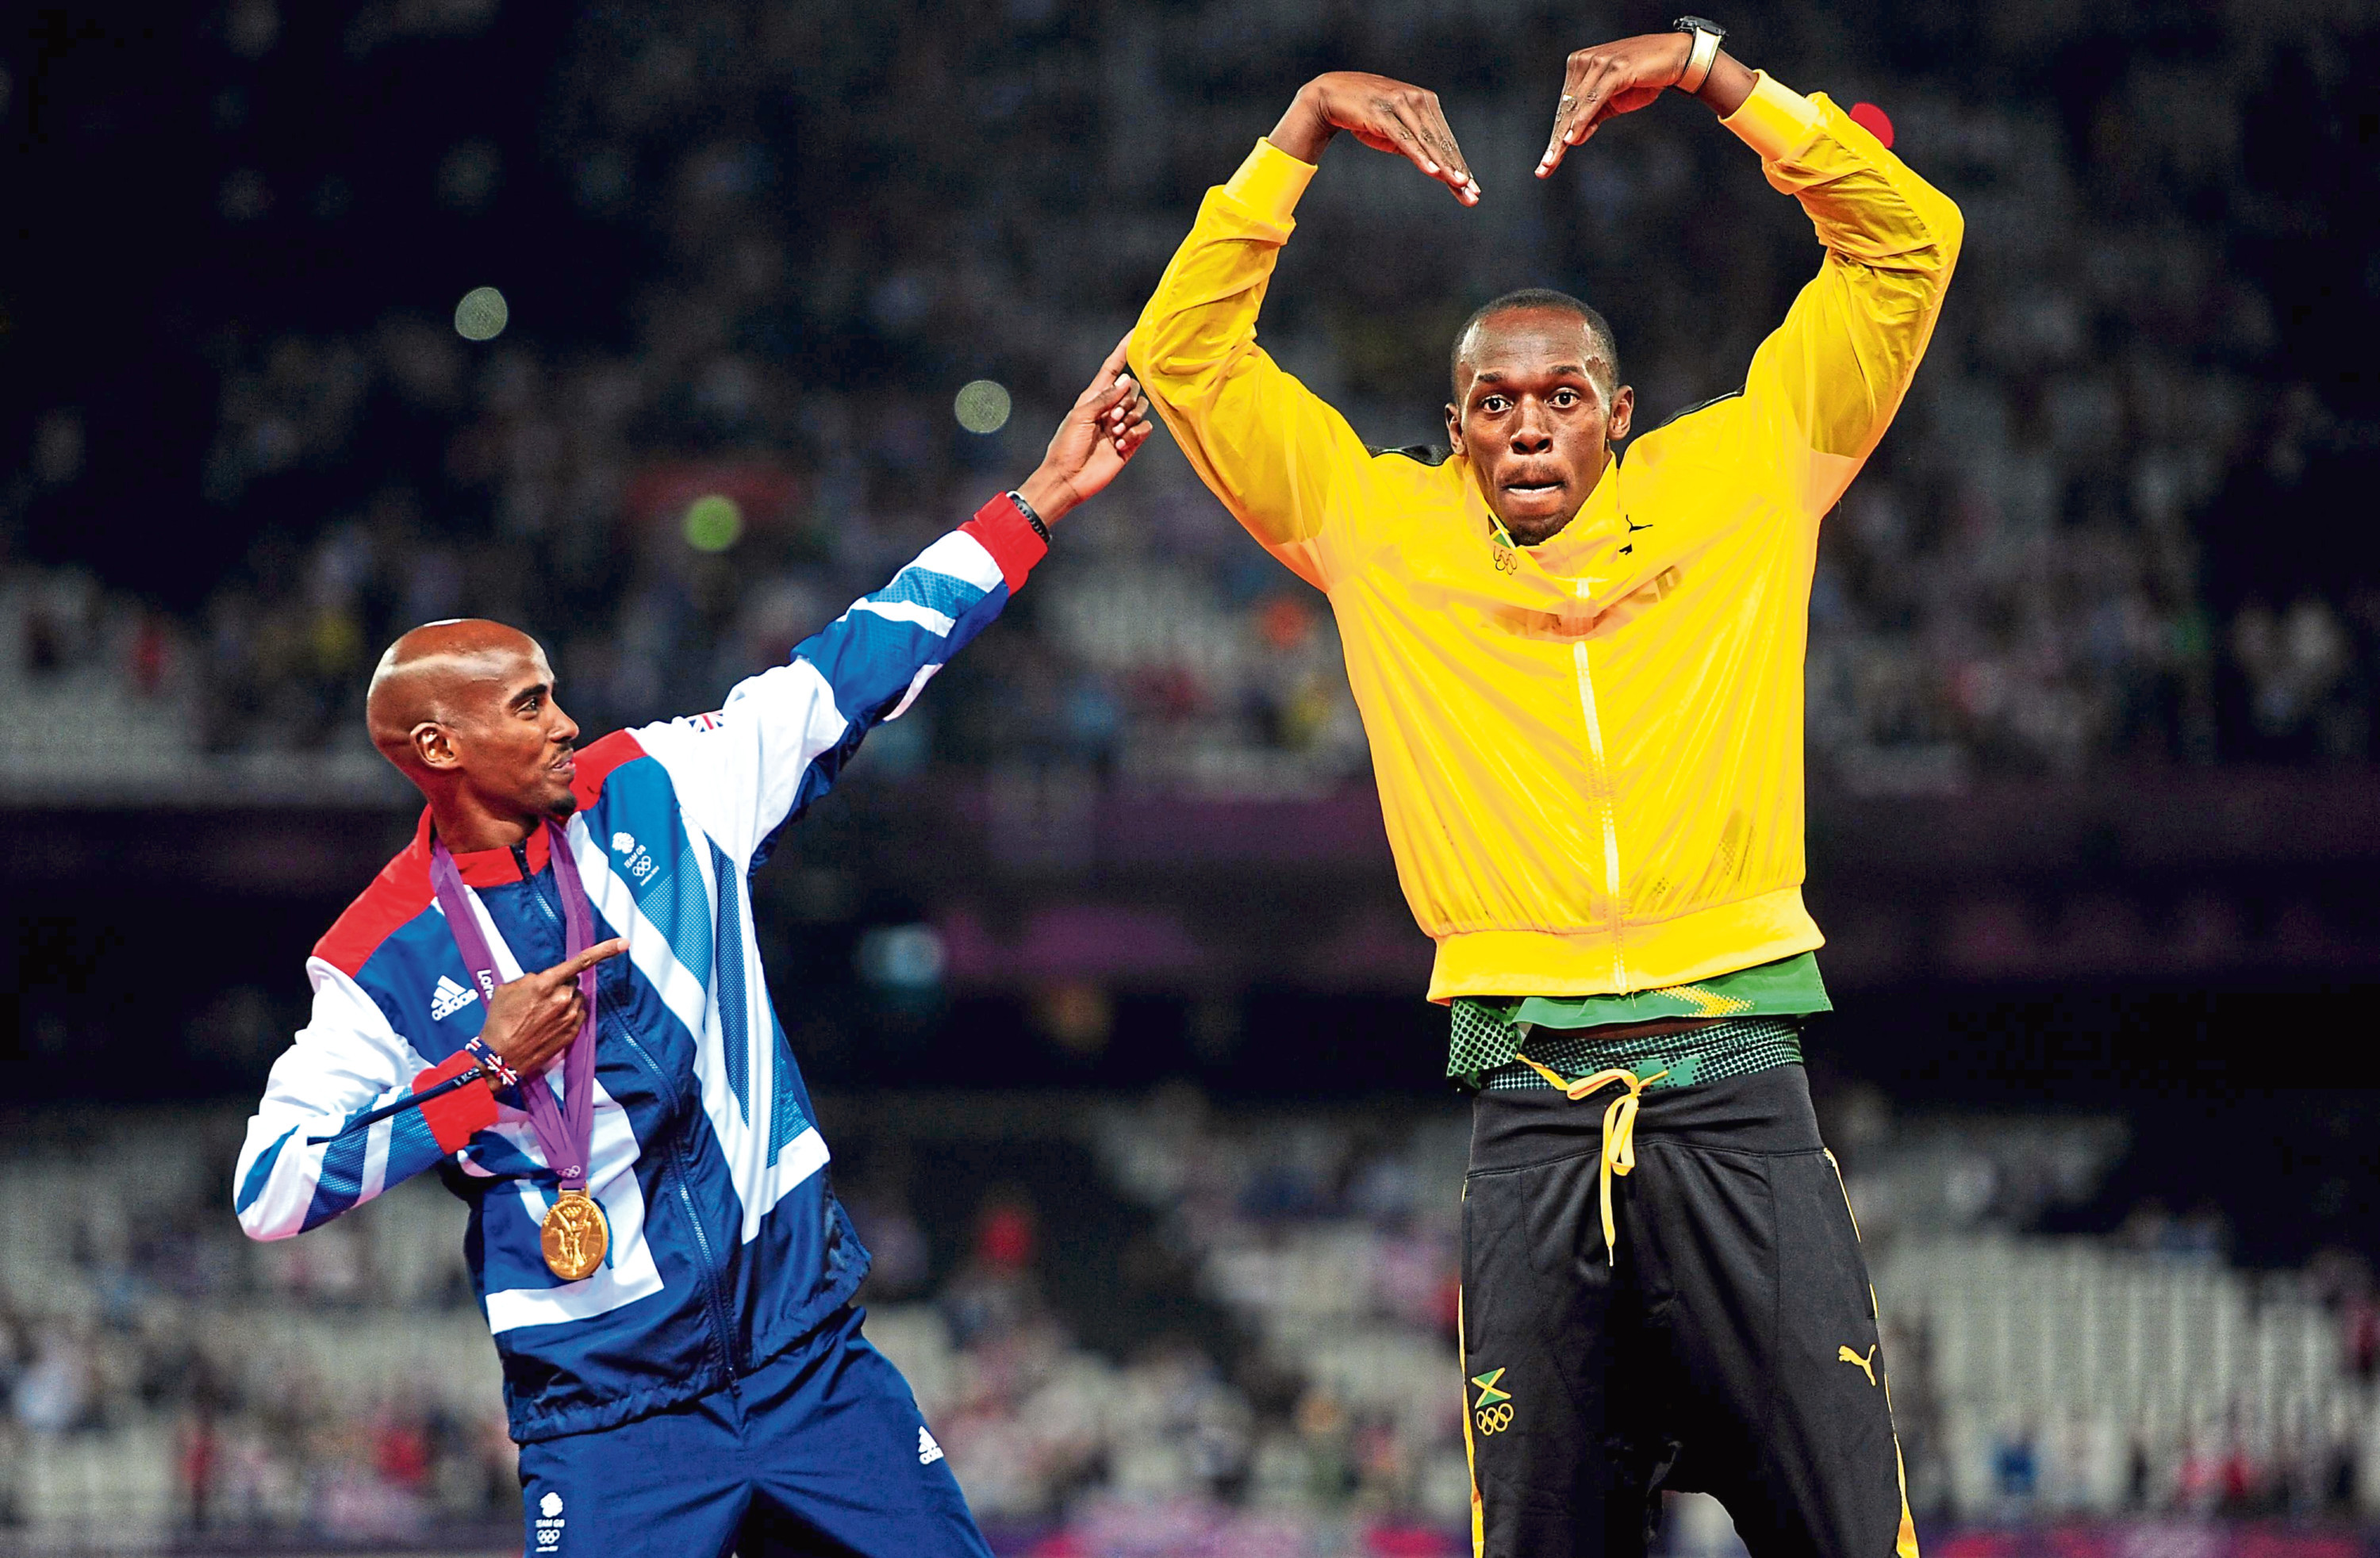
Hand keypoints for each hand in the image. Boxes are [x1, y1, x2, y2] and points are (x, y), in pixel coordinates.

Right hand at [478, 938, 628, 1085]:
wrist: (500, 1056)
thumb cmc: (499, 1021)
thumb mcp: (507, 989)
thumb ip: (531, 978)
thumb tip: (544, 978)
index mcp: (545, 984)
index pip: (580, 962)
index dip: (604, 950)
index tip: (623, 943)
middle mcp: (563, 999)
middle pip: (572, 982)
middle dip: (560, 985)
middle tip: (539, 999)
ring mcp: (570, 1017)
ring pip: (576, 998)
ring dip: (565, 1001)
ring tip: (541, 1014)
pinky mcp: (572, 1032)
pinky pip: (578, 1014)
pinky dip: (568, 1014)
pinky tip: (548, 1023)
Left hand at [1016, 333, 1153, 523]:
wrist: (1068, 479)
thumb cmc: (1066, 446)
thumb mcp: (1081, 415)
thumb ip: (1105, 397)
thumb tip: (1127, 380)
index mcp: (1094, 397)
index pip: (1112, 368)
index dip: (1123, 351)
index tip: (1136, 334)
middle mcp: (1110, 408)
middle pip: (1134, 389)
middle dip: (1127, 400)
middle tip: (1113, 418)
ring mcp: (1121, 426)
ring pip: (1141, 408)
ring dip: (1131, 418)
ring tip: (1115, 433)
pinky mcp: (1130, 444)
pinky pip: (1145, 429)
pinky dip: (1136, 433)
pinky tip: (1122, 443)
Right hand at [1270, 72, 1478, 204]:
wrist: (1331, 95)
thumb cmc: (1366, 115)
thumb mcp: (1396, 132)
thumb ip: (1417, 146)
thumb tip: (1441, 171)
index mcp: (1427, 102)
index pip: (1446, 141)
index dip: (1459, 166)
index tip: (1472, 190)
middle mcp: (1418, 100)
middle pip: (1441, 143)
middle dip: (1457, 171)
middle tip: (1472, 195)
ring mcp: (1401, 104)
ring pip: (1427, 141)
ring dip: (1443, 165)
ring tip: (1457, 184)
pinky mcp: (1383, 113)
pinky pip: (1405, 138)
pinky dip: (1419, 155)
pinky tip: (1431, 171)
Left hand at [1537, 34, 1699, 175]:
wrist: (1675, 58)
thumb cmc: (1643, 78)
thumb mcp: (1613, 102)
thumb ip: (1592, 117)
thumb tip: (1571, 139)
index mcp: (1580, 65)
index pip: (1565, 106)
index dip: (1556, 134)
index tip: (1546, 164)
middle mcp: (1585, 61)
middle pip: (1567, 108)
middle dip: (1556, 140)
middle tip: (1545, 168)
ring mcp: (1600, 62)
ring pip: (1577, 106)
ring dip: (1564, 135)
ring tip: (1553, 159)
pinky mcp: (1616, 68)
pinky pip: (1594, 99)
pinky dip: (1582, 120)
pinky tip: (1571, 138)